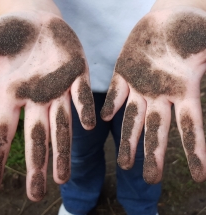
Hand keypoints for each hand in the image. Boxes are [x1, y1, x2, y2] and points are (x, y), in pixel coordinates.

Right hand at [0, 10, 94, 200]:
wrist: (38, 19)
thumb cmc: (11, 34)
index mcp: (12, 95)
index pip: (2, 133)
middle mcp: (37, 99)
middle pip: (36, 138)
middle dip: (37, 165)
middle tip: (38, 194)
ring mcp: (59, 89)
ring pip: (62, 125)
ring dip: (63, 150)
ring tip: (64, 178)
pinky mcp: (78, 75)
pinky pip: (82, 95)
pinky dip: (84, 109)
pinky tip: (88, 126)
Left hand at [101, 6, 205, 183]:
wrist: (167, 19)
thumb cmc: (192, 29)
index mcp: (183, 91)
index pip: (191, 127)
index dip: (196, 151)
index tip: (200, 177)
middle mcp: (159, 95)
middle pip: (156, 130)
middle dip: (154, 153)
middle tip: (150, 179)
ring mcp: (139, 86)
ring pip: (133, 118)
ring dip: (129, 140)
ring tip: (125, 164)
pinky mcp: (123, 74)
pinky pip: (115, 93)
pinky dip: (110, 105)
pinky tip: (105, 118)